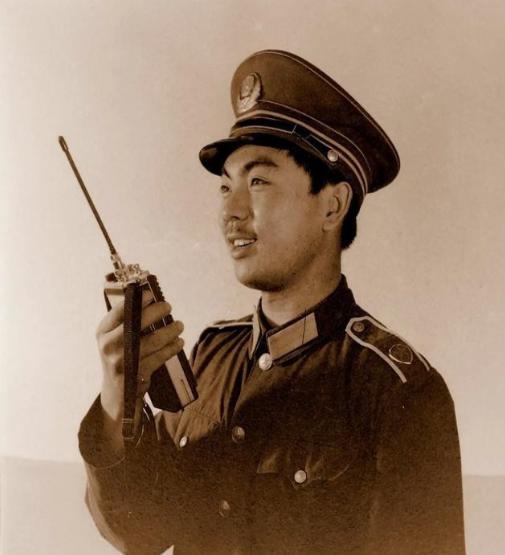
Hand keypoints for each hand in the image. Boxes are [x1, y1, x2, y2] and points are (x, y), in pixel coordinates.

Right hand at [95, 290, 184, 446]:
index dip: (135, 301)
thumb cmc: (121, 359)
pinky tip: (179, 342)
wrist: (117, 394)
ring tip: (179, 325)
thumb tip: (151, 300)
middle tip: (168, 306)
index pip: (118, 312)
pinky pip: (159, 357)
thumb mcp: (115, 339)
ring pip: (152, 340)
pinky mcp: (135, 374)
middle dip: (155, 312)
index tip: (150, 294)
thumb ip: (128, 321)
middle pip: (134, 323)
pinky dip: (172, 348)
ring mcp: (121, 361)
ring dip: (170, 330)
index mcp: (103, 332)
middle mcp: (108, 346)